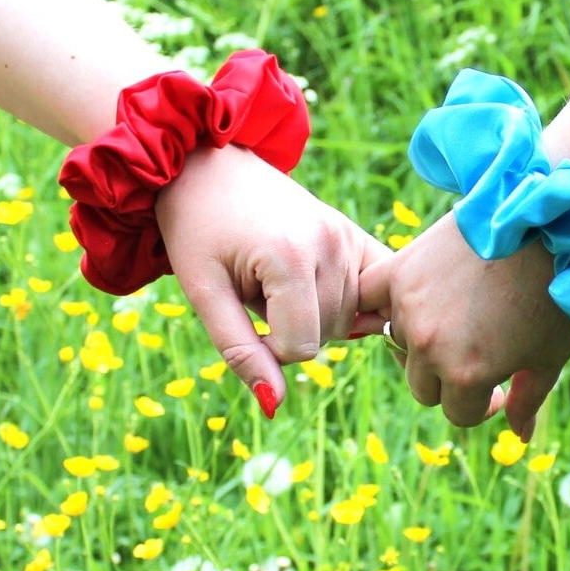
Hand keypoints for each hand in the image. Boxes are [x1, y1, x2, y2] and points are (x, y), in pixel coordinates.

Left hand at [155, 145, 389, 413]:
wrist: (207, 166)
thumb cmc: (196, 228)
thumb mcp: (203, 292)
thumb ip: (240, 350)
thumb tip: (273, 404)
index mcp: (290, 259)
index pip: (302, 346)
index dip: (267, 347)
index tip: (241, 316)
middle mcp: (331, 244)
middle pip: (327, 333)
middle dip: (289, 329)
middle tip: (255, 290)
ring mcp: (347, 235)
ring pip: (347, 317)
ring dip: (313, 313)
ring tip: (277, 276)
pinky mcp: (352, 232)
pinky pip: (373, 284)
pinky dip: (356, 301)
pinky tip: (332, 294)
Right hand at [359, 212, 569, 436]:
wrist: (543, 222)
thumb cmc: (554, 293)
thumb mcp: (549, 355)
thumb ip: (527, 401)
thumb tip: (519, 437)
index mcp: (467, 375)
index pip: (457, 414)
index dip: (482, 405)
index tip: (497, 386)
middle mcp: (429, 347)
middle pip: (422, 386)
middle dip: (449, 378)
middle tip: (474, 350)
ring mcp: (408, 307)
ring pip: (400, 346)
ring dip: (422, 339)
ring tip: (454, 315)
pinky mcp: (399, 270)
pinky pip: (368, 297)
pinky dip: (377, 302)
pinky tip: (402, 302)